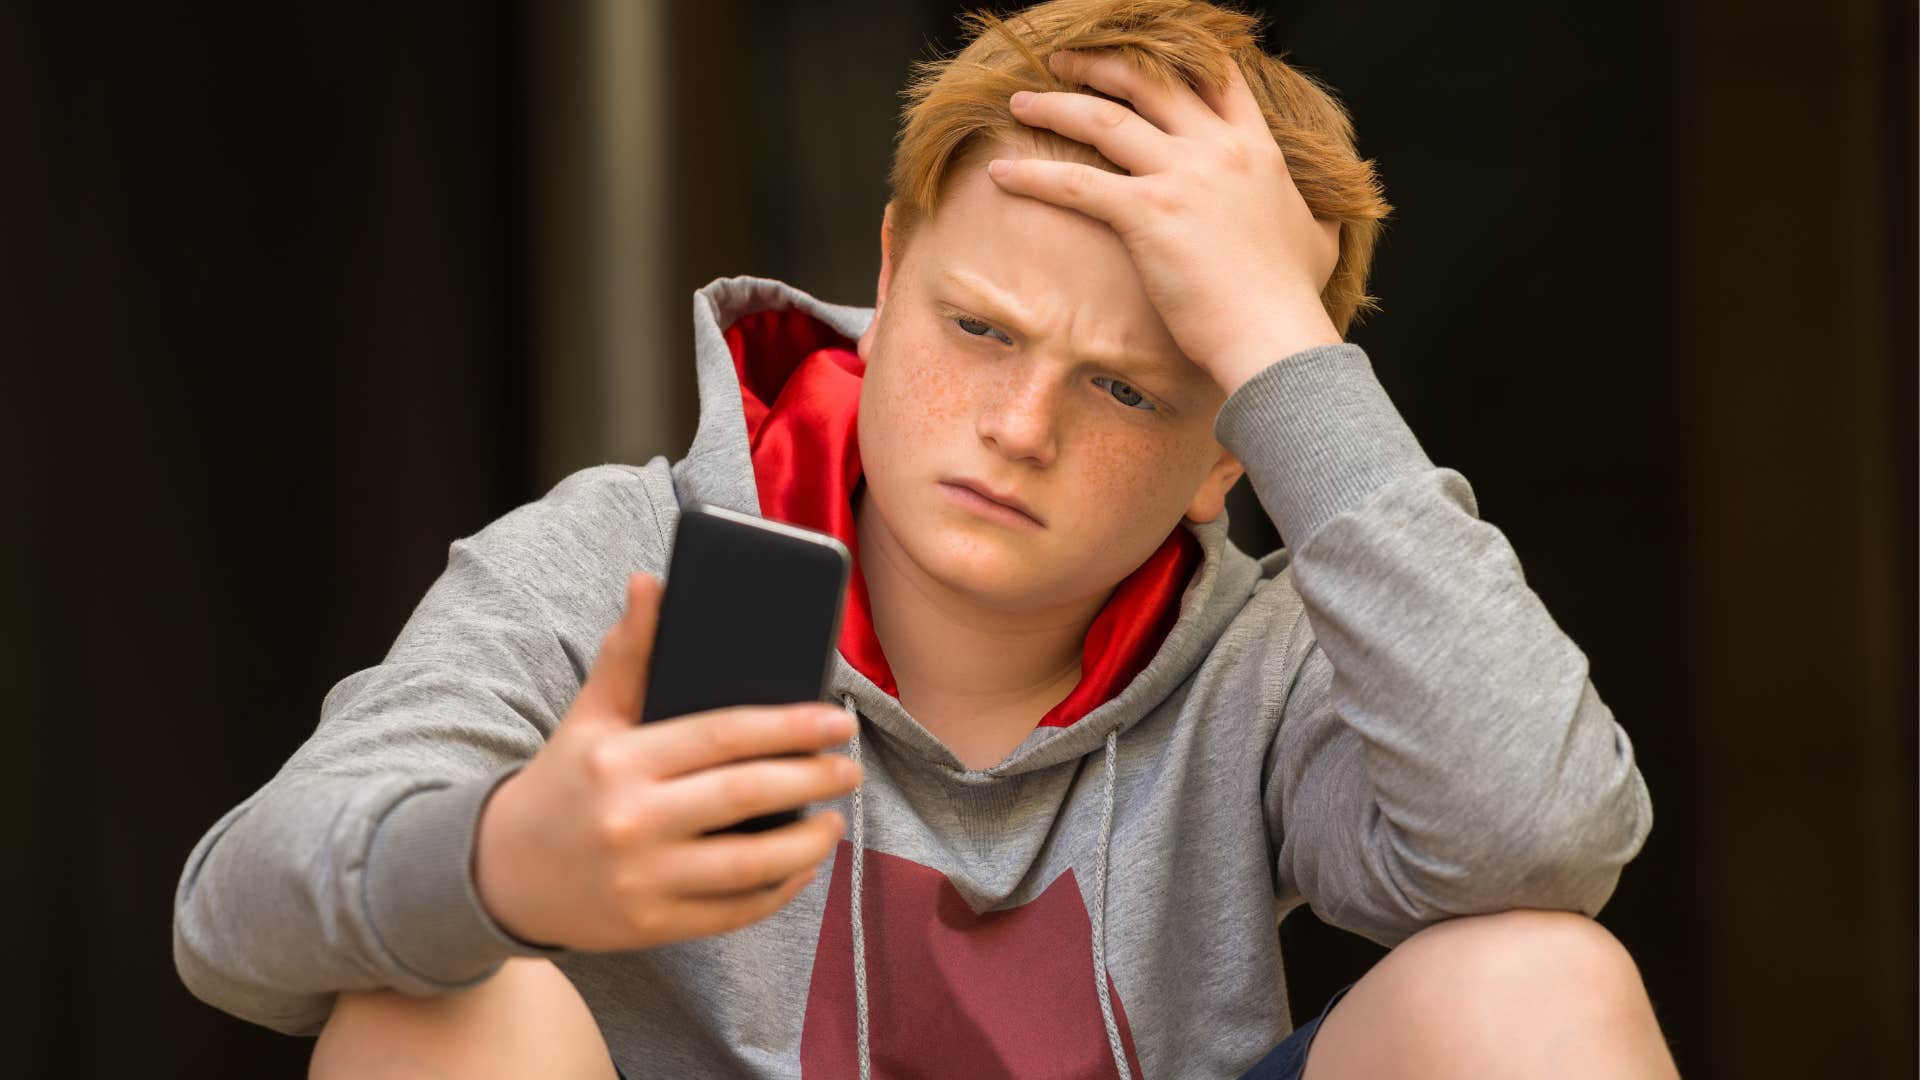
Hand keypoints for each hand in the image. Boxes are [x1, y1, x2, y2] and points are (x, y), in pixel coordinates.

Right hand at [473, 572, 863, 951]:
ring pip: (750, 864)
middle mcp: (632, 820)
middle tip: (851, 767)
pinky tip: (802, 865)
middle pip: (746, 797)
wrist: (499, 873)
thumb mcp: (589, 716)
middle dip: (812, 780)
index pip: (724, 736)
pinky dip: (778, 890)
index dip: (789, 727)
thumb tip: (652, 582)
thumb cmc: (563, 781)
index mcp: (621, 760)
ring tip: (835, 820)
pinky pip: (733, 911)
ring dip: (807, 843)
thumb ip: (627, 652)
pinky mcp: (651, 926)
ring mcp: (643, 880)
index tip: (836, 720)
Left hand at [987, 49, 1344, 394]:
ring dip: (1056, 106)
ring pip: (1106, 121)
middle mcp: (1218, 150)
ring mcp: (1182, 177)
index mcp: (1256, 149)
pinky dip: (1033, 175)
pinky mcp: (1148, 213)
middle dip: (1101, 66)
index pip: (1215, 78)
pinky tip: (1000, 173)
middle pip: (1151, 83)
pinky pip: (1077, 183)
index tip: (1137, 57)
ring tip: (1020, 101)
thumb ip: (1318, 218)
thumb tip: (1330, 219)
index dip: (1174, 58)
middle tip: (1063, 63)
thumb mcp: (1320, 243)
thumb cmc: (1292, 301)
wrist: (1276, 338)